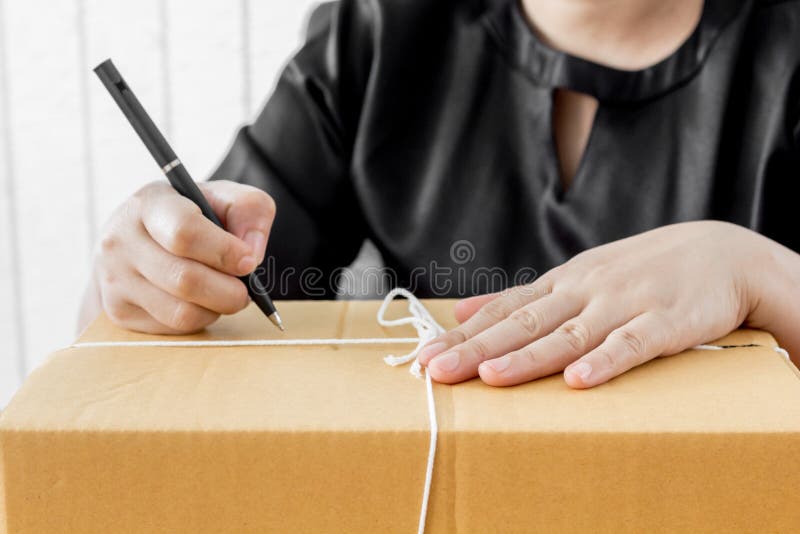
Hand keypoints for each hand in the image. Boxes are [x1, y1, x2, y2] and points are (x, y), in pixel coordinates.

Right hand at [81, 180, 275, 333]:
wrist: (142, 237)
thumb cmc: (193, 215)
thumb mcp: (225, 197)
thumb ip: (249, 210)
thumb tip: (251, 254)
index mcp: (150, 203)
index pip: (185, 233)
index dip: (224, 252)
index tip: (248, 262)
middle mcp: (122, 240)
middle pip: (185, 280)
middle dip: (229, 291)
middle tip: (245, 289)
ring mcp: (115, 278)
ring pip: (182, 312)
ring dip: (216, 309)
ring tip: (223, 293)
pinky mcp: (119, 310)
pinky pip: (173, 328)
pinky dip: (199, 319)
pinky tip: (200, 301)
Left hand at [418, 221, 790, 387]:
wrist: (722, 253)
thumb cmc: (641, 272)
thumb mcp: (576, 276)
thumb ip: (522, 298)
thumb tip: (462, 310)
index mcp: (562, 283)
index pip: (503, 311)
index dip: (463, 334)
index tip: (423, 356)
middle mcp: (584, 291)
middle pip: (523, 323)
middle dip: (477, 348)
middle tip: (435, 371)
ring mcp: (623, 304)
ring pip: (568, 334)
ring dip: (528, 356)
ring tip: (491, 376)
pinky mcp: (665, 322)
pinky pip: (632, 344)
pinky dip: (605, 360)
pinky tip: (580, 380)